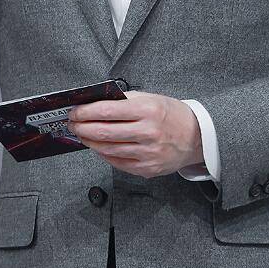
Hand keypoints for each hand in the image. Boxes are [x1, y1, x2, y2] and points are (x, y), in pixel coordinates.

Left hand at [66, 90, 203, 178]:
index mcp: (148, 110)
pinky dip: (103, 154)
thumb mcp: (151, 98)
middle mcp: (148, 132)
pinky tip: (98, 146)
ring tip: (82, 134)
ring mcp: (147, 153)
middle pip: (104, 132)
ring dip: (90, 141)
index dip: (86, 112)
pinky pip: (117, 162)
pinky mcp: (147, 169)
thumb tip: (95, 103)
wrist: (196, 137)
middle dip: (82, 127)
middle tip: (72, 123)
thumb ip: (124, 100)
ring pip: (108, 149)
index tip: (74, 111)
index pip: (107, 110)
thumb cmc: (171, 115)